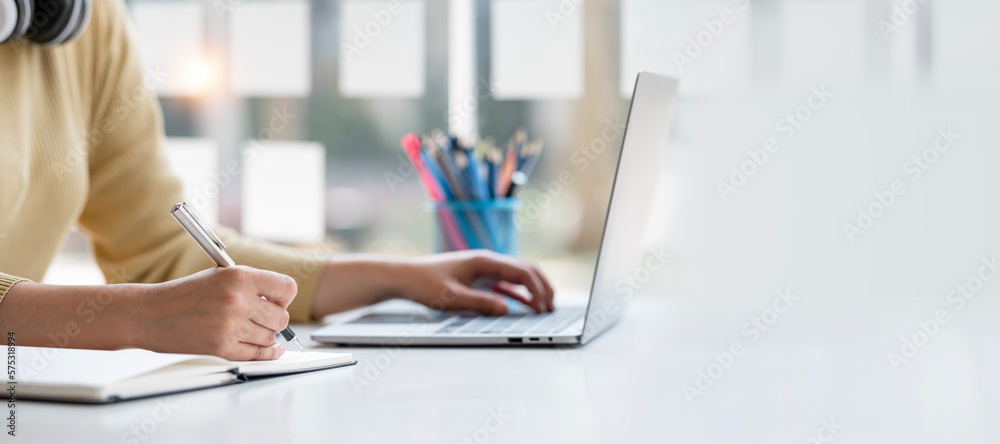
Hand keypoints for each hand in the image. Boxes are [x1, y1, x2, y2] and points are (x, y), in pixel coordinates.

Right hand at [138, 266, 296, 360]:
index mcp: (239, 277)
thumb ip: (252, 285)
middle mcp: (238, 301)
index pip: (287, 288)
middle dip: (275, 319)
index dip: (285, 296)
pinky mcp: (222, 348)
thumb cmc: (185, 294)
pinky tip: (269, 349)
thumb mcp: (221, 276)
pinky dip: (267, 353)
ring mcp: (231, 326)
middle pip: (282, 317)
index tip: (277, 301)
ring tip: (249, 328)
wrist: (150, 314)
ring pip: (271, 337)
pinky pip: (259, 355)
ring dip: (265, 336)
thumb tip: (282, 301)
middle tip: (262, 317)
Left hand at [396, 250, 554, 315]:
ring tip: (545, 307)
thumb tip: (507, 308)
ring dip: (533, 290)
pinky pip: (505, 284)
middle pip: (526, 270)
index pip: (522, 271)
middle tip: (552, 307)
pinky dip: (519, 294)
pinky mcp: (478, 278)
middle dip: (542, 287)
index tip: (544, 307)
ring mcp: (484, 269)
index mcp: (485, 261)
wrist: (404, 277)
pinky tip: (525, 305)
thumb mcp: (452, 297)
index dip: (537, 289)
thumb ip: (480, 303)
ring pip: (518, 276)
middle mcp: (488, 261)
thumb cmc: (424, 284)